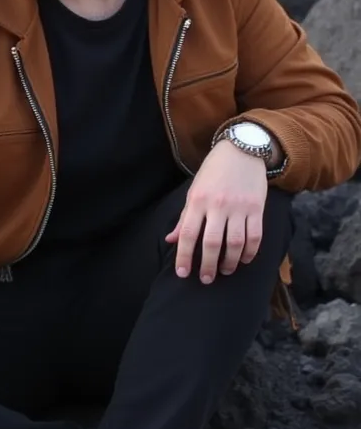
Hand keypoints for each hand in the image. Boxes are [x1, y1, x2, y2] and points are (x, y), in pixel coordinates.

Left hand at [165, 140, 267, 283]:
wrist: (241, 149)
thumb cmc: (214, 172)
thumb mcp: (194, 190)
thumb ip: (185, 217)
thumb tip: (171, 239)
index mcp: (197, 201)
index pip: (187, 234)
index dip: (183, 256)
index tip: (182, 273)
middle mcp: (217, 205)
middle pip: (211, 243)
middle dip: (207, 266)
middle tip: (205, 279)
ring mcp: (238, 207)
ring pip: (234, 243)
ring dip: (229, 262)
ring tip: (225, 271)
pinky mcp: (257, 208)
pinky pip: (254, 236)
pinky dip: (249, 252)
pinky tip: (244, 259)